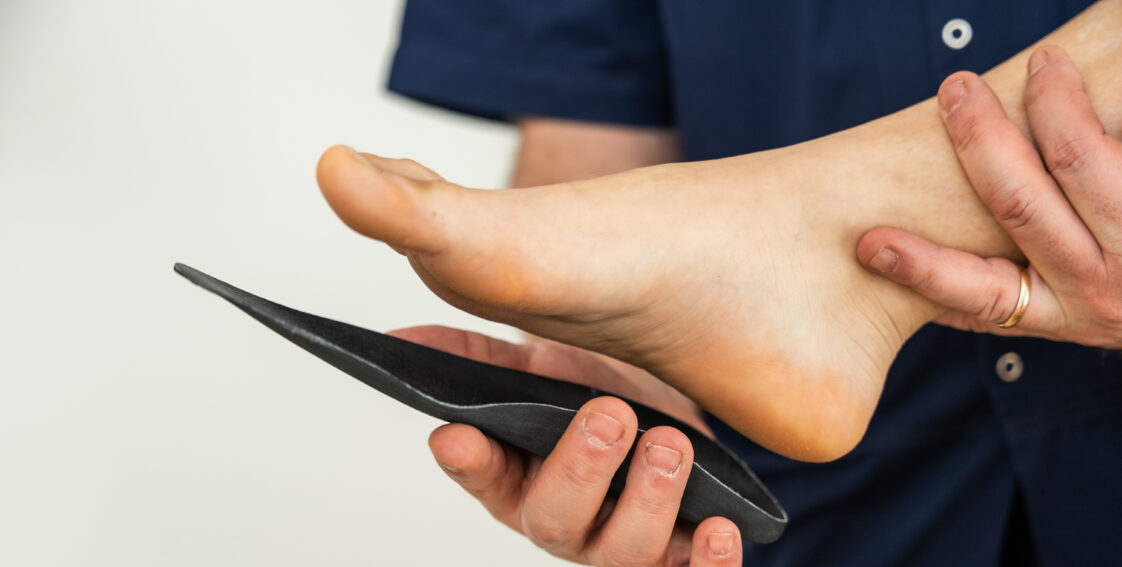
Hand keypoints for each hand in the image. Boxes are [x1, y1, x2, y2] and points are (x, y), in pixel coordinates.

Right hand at [390, 326, 742, 565]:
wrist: (672, 413)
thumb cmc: (598, 396)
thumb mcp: (541, 367)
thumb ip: (479, 357)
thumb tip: (403, 337)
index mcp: (518, 476)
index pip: (481, 473)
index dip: (469, 461)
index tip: (457, 434)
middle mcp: (565, 520)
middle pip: (555, 520)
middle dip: (581, 470)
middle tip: (608, 416)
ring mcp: (621, 545)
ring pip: (624, 552)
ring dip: (648, 500)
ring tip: (668, 446)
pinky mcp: (681, 556)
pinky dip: (709, 564)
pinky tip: (718, 526)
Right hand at [858, 45, 1121, 347]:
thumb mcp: (1069, 314)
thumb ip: (1007, 294)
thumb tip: (900, 265)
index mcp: (1057, 315)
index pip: (978, 296)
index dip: (921, 269)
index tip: (871, 244)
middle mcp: (1097, 290)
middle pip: (1018, 203)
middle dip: (978, 136)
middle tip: (956, 91)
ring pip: (1080, 160)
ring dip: (1053, 102)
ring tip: (1044, 67)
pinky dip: (1098, 111)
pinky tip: (1082, 86)